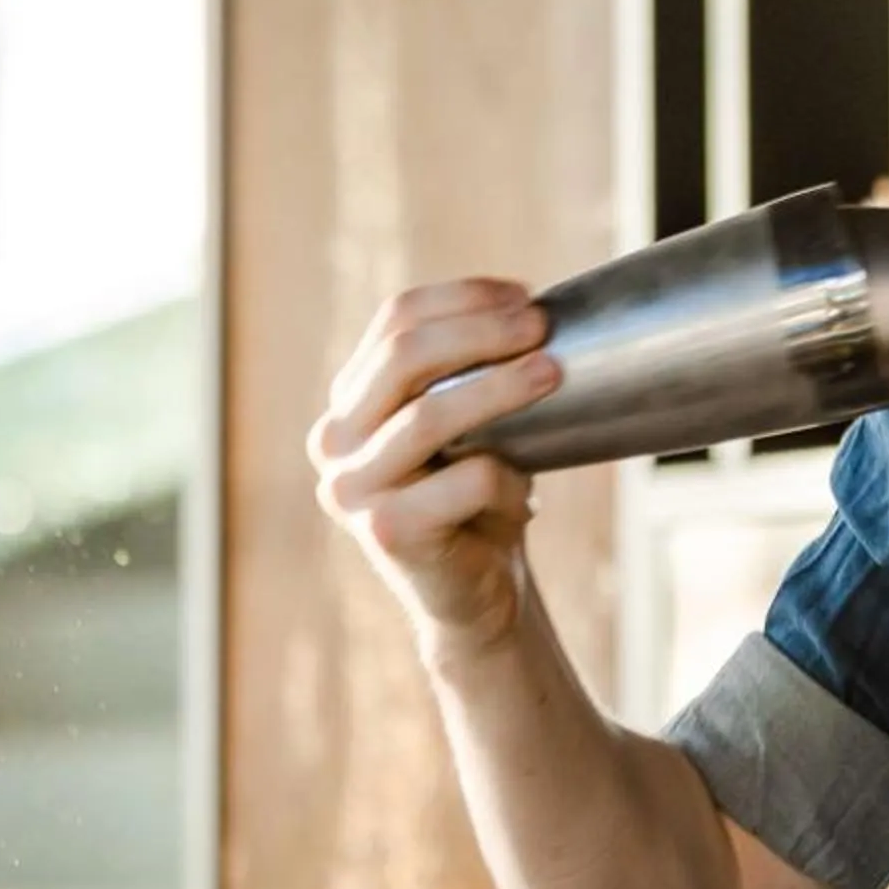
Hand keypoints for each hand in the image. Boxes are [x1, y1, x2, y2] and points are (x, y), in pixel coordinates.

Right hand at [307, 278, 563, 654]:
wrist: (476, 592)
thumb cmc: (480, 496)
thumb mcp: (469, 422)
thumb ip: (471, 370)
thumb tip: (530, 306)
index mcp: (350, 399)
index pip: (396, 320)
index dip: (465, 297)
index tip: (526, 296)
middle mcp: (334, 440)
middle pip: (405, 356)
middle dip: (482, 331)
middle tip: (542, 328)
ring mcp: (351, 488)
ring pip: (430, 415)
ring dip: (502, 387)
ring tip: (554, 374)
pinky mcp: (385, 532)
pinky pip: (465, 480)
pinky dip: (510, 478)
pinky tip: (526, 495)